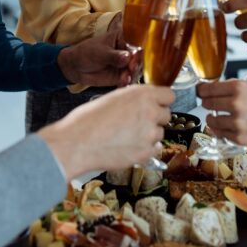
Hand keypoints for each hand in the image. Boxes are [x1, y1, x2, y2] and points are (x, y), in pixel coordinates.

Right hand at [39, 85, 173, 175]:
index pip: (169, 95)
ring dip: (148, 135)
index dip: (161, 101)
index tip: (155, 105)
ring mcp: (150, 133)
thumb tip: (143, 103)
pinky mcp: (146, 152)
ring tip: (127, 136)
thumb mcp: (113, 98)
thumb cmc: (88, 120)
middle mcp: (150, 112)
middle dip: (155, 118)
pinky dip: (144, 150)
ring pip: (159, 133)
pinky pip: (154, 150)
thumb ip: (134, 100)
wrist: (77, 143)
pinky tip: (127, 147)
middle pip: (166, 115)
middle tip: (137, 122)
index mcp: (141, 94)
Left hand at [58, 29, 136, 86]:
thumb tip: (127, 57)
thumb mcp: (99, 53)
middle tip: (131, 69)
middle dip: (136, 64)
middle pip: (139, 57)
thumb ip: (114, 56)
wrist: (76, 67)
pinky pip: (129, 79)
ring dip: (132, 75)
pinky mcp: (123, 76)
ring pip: (136, 69)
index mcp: (123, 38)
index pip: (135, 42)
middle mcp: (128, 50)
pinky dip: (127, 82)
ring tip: (124, 78)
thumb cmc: (87, 53)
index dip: (137, 49)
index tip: (135, 56)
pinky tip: (122, 83)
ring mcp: (126, 64)